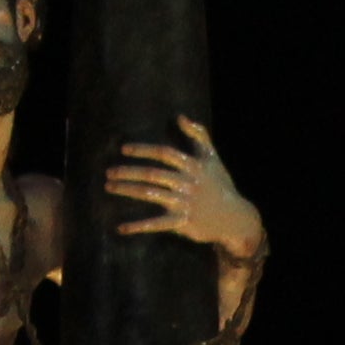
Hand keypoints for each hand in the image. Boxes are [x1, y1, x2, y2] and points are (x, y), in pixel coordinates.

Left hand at [107, 120, 266, 263]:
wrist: (235, 219)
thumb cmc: (220, 186)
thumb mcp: (213, 158)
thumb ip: (199, 135)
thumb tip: (180, 116)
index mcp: (193, 166)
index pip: (164, 154)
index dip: (144, 150)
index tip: (124, 150)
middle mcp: (188, 183)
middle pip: (152, 174)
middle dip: (128, 172)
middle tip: (109, 172)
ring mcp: (185, 203)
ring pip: (150, 194)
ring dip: (127, 190)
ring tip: (109, 187)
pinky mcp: (183, 222)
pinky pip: (156, 224)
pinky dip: (138, 226)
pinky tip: (121, 227)